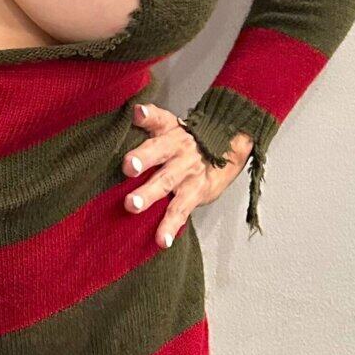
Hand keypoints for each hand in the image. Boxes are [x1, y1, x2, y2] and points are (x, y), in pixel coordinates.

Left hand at [121, 101, 252, 249]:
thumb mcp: (171, 126)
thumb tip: (125, 117)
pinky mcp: (196, 193)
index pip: (158, 118)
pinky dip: (170, 226)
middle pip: (159, 151)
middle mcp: (178, 148)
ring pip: (166, 182)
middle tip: (127, 166)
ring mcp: (187, 172)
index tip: (138, 113)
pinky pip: (180, 210)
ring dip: (149, 194)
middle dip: (142, 159)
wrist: (229, 147)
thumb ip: (149, 123)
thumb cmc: (187, 140)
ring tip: (132, 205)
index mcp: (169, 130)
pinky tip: (161, 241)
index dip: (148, 114)